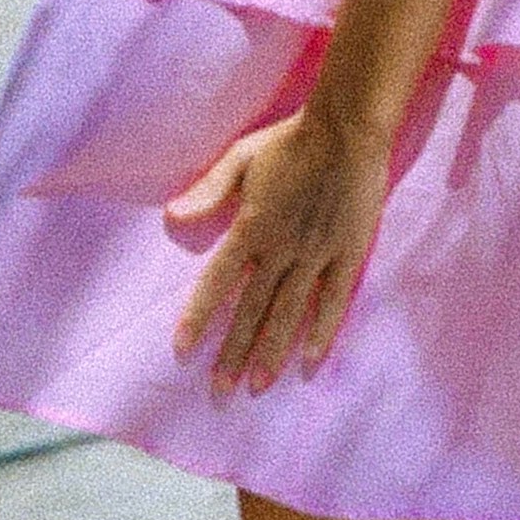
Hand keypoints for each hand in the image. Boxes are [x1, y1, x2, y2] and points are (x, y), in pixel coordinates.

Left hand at [164, 106, 392, 396]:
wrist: (347, 128)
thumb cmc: (291, 141)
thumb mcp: (240, 158)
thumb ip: (208, 191)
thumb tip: (171, 218)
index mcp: (251, 227)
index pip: (217, 282)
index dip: (199, 317)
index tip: (182, 351)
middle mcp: (280, 249)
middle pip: (252, 309)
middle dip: (234, 353)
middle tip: (219, 392)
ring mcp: (316, 254)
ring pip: (289, 313)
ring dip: (271, 352)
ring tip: (257, 387)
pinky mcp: (348, 253)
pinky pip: (333, 300)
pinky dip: (321, 332)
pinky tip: (309, 362)